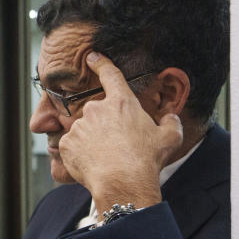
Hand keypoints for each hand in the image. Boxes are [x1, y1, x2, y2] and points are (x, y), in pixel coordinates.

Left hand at [59, 52, 182, 213]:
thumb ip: (170, 123)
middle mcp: (96, 109)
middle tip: (117, 146)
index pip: (110, 75)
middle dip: (105, 126)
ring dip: (92, 141)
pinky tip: (93, 164)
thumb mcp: (169, 138)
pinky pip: (73, 146)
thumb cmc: (146, 160)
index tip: (92, 56)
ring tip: (106, 159)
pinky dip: (80, 154)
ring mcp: (79, 126)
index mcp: (122, 103)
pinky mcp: (67, 143)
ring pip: (84, 131)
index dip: (101, 63)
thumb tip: (170, 118)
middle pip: (98, 113)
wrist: (122, 182)